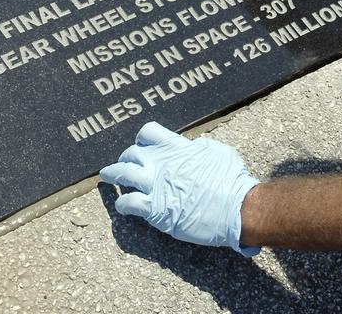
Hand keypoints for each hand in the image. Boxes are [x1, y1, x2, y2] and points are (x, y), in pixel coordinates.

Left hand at [100, 121, 261, 255]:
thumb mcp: (217, 152)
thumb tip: (192, 147)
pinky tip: (121, 206)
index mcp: (177, 147)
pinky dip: (121, 204)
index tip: (141, 144)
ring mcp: (155, 186)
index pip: (149, 132)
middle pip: (132, 153)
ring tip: (106, 175)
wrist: (235, 208)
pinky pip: (127, 203)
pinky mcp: (154, 209)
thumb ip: (198, 147)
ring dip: (112, 174)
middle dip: (126, 158)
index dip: (142, 139)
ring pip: (122, 174)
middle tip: (125, 163)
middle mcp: (161, 163)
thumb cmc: (232, 181)